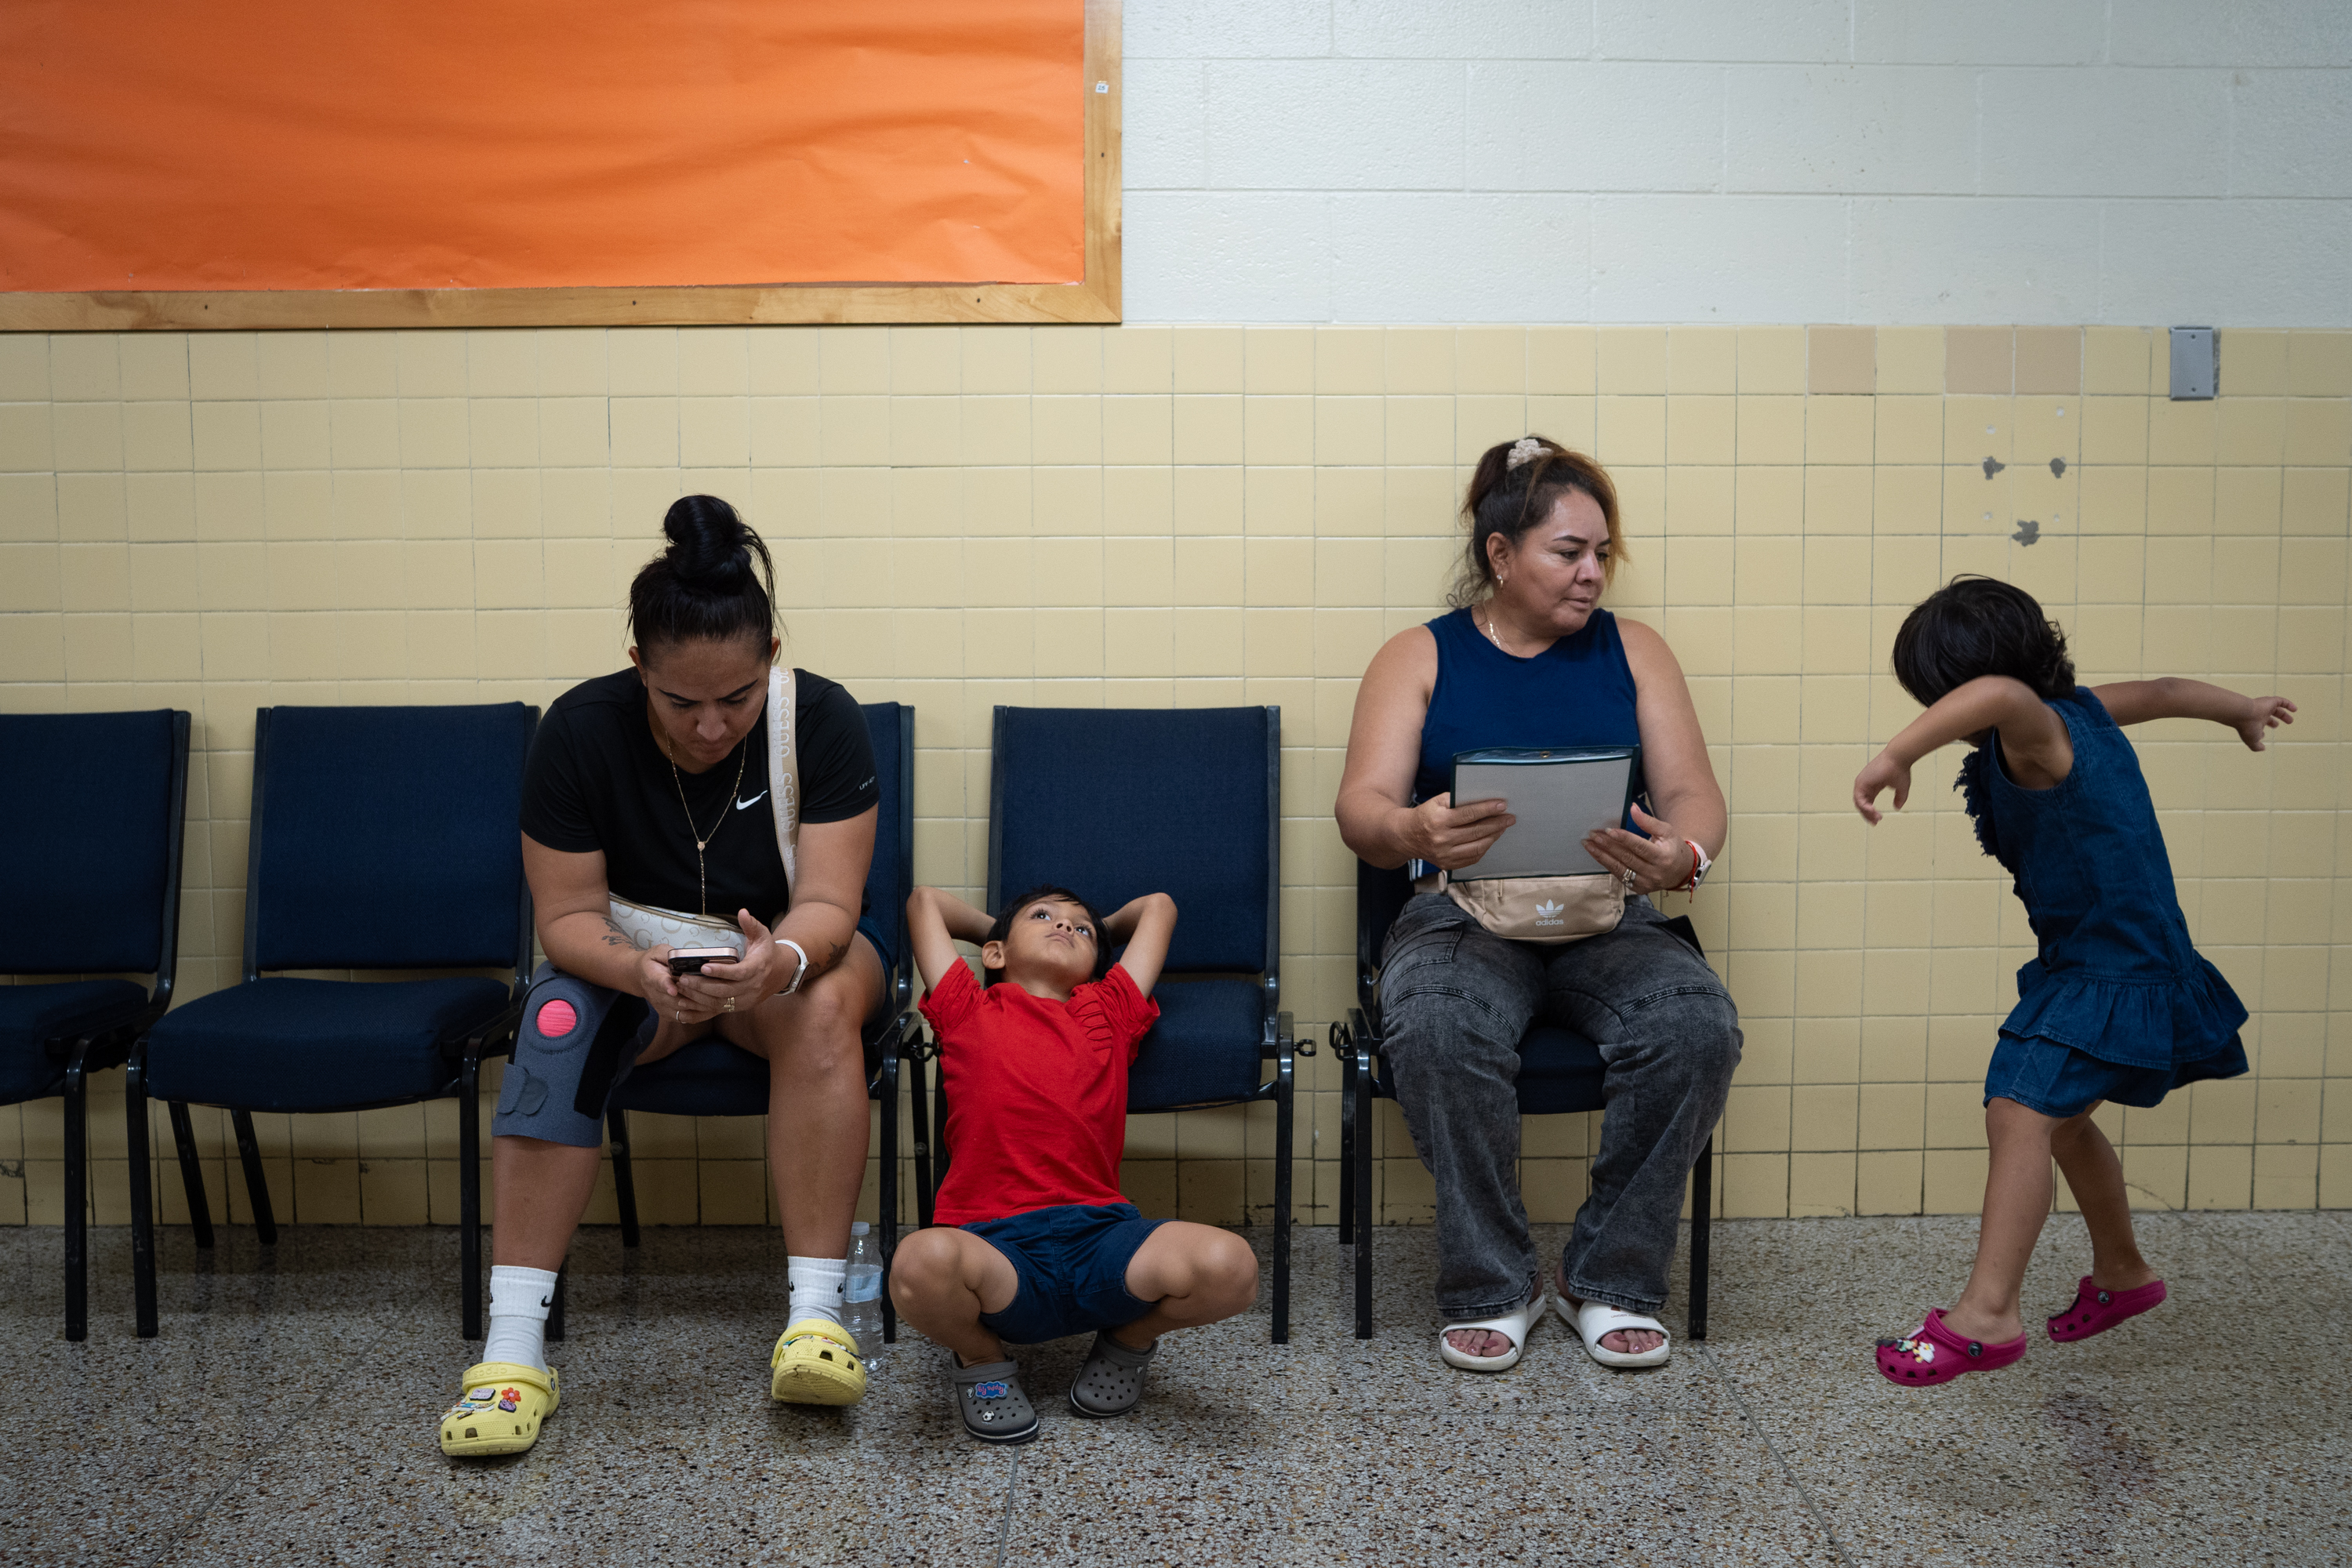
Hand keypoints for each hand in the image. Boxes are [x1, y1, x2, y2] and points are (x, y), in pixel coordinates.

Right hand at [636, 943, 719, 1027]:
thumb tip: (687, 959)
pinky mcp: (668, 1015)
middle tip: (709, 989)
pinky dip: (699, 1014)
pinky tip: (711, 1006)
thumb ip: (671, 955)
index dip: (667, 986)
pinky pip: (686, 1018)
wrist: (641, 978)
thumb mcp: (659, 952)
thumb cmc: (654, 962)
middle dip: (693, 995)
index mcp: (652, 976)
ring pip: (682, 1010)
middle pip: (675, 1000)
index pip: (659, 982)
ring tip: (714, 997)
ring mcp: (661, 1006)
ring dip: (699, 1005)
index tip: (674, 990)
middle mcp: (655, 994)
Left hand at [676, 909, 790, 1017]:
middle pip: (725, 991)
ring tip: (682, 988)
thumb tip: (742, 912)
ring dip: (699, 998)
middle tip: (683, 979)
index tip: (703, 966)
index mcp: (758, 968)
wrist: (781, 973)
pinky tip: (689, 1002)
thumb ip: (751, 924)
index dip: (720, 972)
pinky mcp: (741, 1007)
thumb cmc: (767, 952)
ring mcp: (747, 999)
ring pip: (721, 1003)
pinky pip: (720, 1010)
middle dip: (702, 986)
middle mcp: (753, 987)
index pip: (739, 973)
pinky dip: (703, 1008)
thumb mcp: (762, 935)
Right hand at [1403, 793, 1516, 871]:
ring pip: (1477, 847)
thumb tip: (1484, 801)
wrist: (1406, 836)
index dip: (1487, 809)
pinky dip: (1484, 848)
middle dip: (1496, 824)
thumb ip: (1458, 801)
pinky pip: (1472, 858)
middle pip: (1476, 832)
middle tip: (1510, 818)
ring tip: (1502, 828)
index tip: (1503, 805)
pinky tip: (1489, 839)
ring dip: (1493, 837)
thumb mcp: (1437, 802)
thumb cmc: (1425, 814)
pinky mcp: (1447, 865)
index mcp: (1438, 820)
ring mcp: (1444, 855)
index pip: (1468, 814)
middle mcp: (1441, 840)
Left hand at [1583, 803, 1697, 894]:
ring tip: (1589, 845)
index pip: (1640, 847)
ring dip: (1602, 856)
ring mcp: (1645, 883)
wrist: (1681, 871)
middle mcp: (1654, 872)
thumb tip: (1632, 808)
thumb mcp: (1666, 831)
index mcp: (1663, 857)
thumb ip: (1648, 821)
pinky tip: (1597, 855)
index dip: (1624, 839)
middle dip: (1608, 846)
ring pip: (1620, 869)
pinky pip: (1619, 876)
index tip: (1609, 830)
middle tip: (1593, 835)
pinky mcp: (1638, 888)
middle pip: (1627, 858)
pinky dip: (1607, 865)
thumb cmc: (1672, 847)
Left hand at [1852, 751, 1910, 824]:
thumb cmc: (1901, 770)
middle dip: (1868, 815)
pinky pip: (1859, 798)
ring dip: (1866, 812)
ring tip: (1876, 818)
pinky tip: (1872, 811)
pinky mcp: (1861, 782)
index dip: (1871, 812)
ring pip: (1859, 803)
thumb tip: (1897, 808)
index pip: (1868, 802)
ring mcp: (1862, 783)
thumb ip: (1899, 798)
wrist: (1899, 758)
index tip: (1878, 820)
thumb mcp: (1901, 788)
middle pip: (1862, 804)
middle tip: (1876, 822)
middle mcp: (1866, 784)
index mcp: (1873, 785)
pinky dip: (1864, 806)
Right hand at [2236, 694, 2294, 751]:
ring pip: (2275, 709)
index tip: (2263, 735)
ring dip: (2283, 715)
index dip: (2261, 732)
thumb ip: (2256, 746)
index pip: (2258, 727)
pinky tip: (2295, 709)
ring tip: (2290, 721)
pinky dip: (2288, 704)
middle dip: (2273, 722)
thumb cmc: (2247, 728)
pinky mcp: (2270, 701)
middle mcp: (2259, 716)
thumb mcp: (2252, 741)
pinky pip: (2281, 701)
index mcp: (2254, 724)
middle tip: (2277, 726)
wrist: (2243, 713)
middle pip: (2267, 718)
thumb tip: (2262, 749)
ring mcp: (2265, 708)